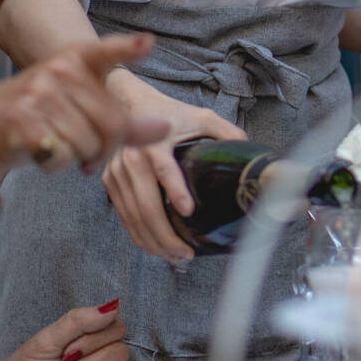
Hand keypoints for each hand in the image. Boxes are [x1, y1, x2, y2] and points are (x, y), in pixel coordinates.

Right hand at [0, 35, 169, 200]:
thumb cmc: (45, 118)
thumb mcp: (83, 109)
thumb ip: (125, 120)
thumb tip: (165, 128)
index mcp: (76, 60)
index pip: (106, 52)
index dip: (128, 49)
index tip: (148, 44)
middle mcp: (57, 71)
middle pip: (113, 124)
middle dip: (106, 149)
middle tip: (91, 153)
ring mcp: (38, 94)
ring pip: (88, 144)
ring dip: (80, 159)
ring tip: (63, 149)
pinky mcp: (23, 120)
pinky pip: (63, 156)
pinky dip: (57, 165)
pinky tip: (44, 154)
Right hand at [103, 75, 245, 261]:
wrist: (127, 103)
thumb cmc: (168, 113)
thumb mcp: (200, 117)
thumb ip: (226, 132)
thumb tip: (250, 152)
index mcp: (156, 142)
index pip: (164, 169)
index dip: (175, 190)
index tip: (188, 211)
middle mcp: (132, 158)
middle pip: (146, 205)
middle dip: (166, 235)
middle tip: (187, 254)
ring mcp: (118, 172)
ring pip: (133, 216)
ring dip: (153, 242)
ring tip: (175, 257)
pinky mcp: (110, 182)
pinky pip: (124, 215)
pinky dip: (139, 235)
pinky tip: (155, 248)